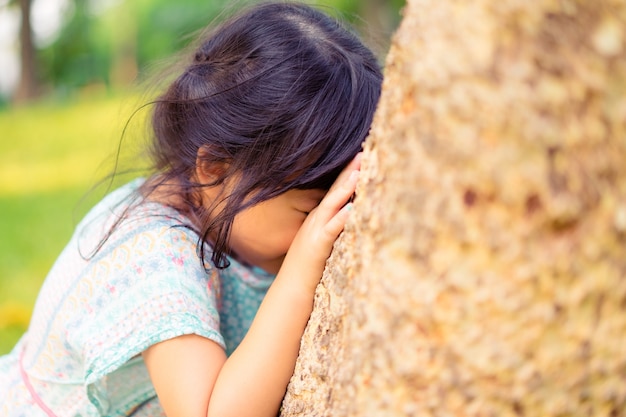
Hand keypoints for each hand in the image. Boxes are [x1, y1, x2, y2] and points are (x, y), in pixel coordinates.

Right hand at [281, 153, 360, 293]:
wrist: (292, 288)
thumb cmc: (309, 267)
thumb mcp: (321, 240)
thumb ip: (333, 226)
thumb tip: (351, 213)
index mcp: (318, 217)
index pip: (334, 190)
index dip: (346, 173)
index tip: (360, 155)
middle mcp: (316, 220)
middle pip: (334, 191)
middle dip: (349, 171)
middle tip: (362, 152)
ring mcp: (315, 231)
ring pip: (332, 204)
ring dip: (345, 188)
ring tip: (358, 171)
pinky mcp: (318, 246)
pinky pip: (331, 229)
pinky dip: (341, 218)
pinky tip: (351, 208)